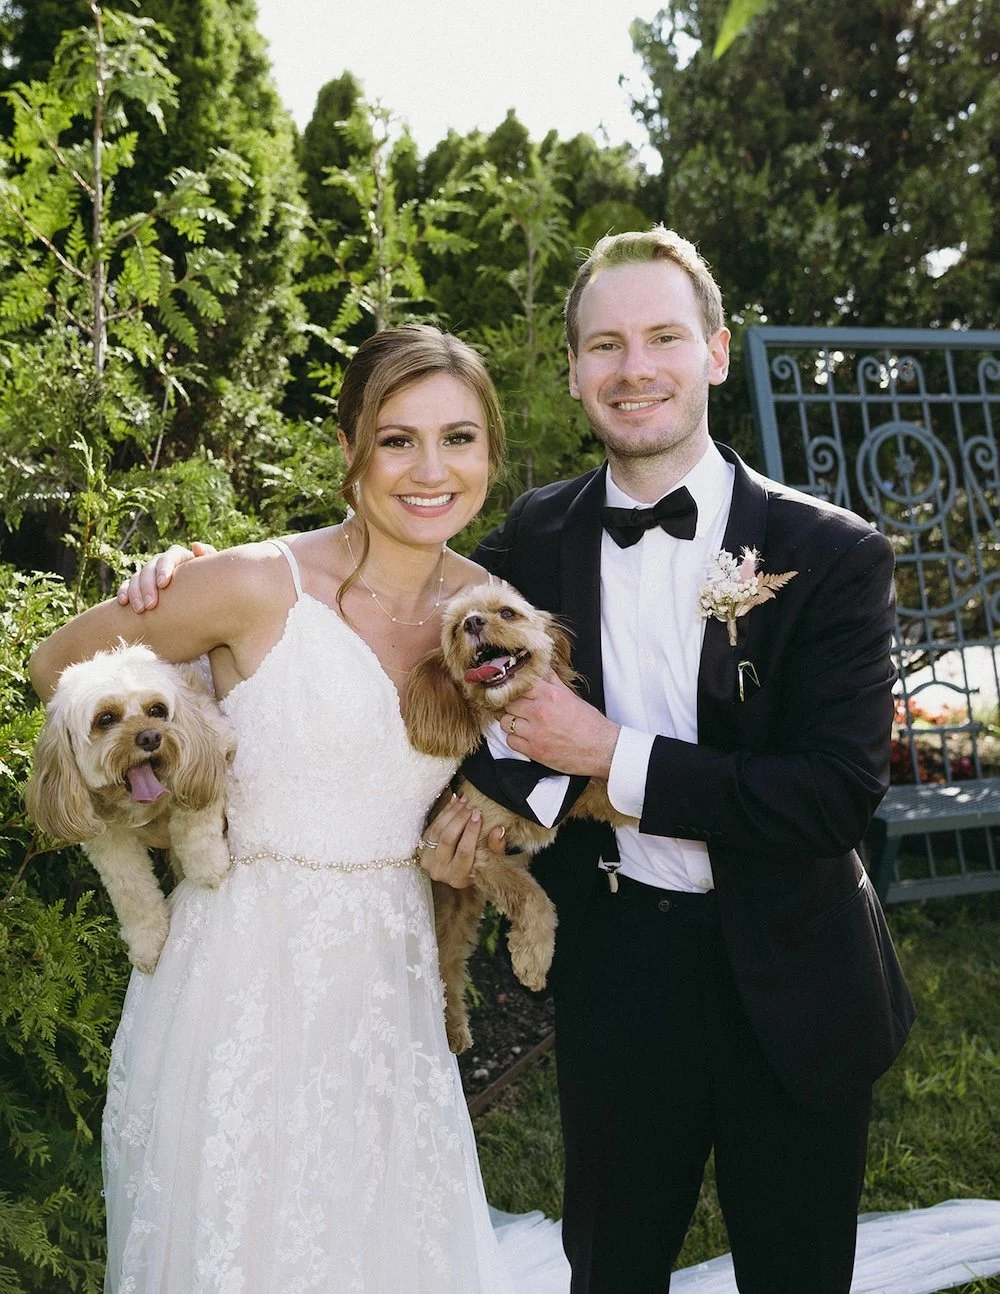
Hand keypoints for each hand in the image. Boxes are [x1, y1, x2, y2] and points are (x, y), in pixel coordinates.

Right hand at [117, 542, 215, 612]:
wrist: (201, 598)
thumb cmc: (209, 583)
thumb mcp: (212, 571)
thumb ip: (207, 557)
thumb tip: (195, 546)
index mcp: (178, 556)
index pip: (168, 558)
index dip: (164, 569)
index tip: (163, 584)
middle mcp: (161, 562)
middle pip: (149, 569)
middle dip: (148, 587)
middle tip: (151, 605)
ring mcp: (148, 573)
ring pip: (136, 578)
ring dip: (136, 593)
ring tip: (140, 610)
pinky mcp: (139, 584)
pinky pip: (127, 585)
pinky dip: (124, 592)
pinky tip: (123, 603)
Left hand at [417, 794, 504, 888]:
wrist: (458, 870)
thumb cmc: (479, 865)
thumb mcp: (492, 860)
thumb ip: (496, 847)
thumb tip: (498, 830)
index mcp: (458, 878)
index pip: (464, 851)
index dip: (471, 832)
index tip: (478, 815)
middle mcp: (440, 872)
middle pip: (447, 839)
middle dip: (460, 819)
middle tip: (471, 805)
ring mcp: (427, 861)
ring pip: (437, 831)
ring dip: (451, 813)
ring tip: (464, 801)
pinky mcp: (421, 849)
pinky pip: (431, 827)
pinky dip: (443, 813)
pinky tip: (454, 802)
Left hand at [503, 672, 619, 777]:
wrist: (602, 749)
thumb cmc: (590, 723)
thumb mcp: (571, 696)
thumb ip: (553, 682)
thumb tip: (541, 669)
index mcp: (551, 695)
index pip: (519, 684)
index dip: (516, 688)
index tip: (515, 691)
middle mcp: (540, 712)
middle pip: (509, 703)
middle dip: (513, 705)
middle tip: (520, 709)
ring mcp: (535, 732)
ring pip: (506, 722)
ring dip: (512, 722)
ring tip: (522, 723)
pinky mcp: (534, 750)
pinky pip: (510, 741)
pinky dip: (515, 740)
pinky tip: (525, 737)